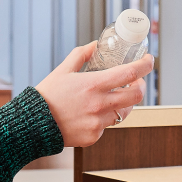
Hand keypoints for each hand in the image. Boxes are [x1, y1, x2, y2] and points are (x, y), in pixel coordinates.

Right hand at [34, 41, 155, 146]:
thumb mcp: (63, 70)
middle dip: (141, 86)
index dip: (145, 65)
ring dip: (123, 103)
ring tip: (113, 97)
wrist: (33, 124)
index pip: (130, 73)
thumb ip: (82, 54)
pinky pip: (107, 125)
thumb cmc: (47, 96)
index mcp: (93, 85)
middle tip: (137, 81)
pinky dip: (104, 117)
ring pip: (123, 112)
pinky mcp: (94, 136)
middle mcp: (99, 105)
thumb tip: (96, 45)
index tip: (148, 60)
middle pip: (136, 96)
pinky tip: (91, 113)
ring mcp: (98, 122)